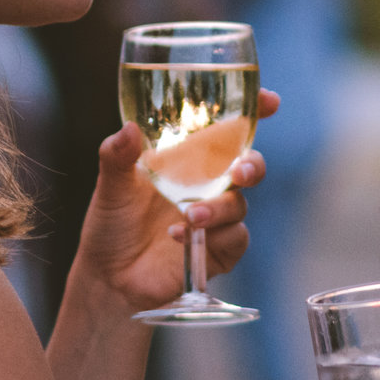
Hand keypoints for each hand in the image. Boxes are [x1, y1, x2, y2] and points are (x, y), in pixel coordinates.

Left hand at [78, 90, 278, 312]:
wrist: (109, 277)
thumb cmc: (112, 224)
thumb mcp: (111, 185)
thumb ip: (117, 156)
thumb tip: (129, 129)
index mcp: (188, 159)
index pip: (228, 130)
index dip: (254, 112)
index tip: (270, 102)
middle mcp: (207, 184)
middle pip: (248, 165)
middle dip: (253, 165)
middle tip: (241, 171)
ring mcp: (215, 218)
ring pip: (240, 205)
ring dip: (221, 208)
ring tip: (189, 216)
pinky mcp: (217, 251)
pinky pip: (235, 239)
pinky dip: (215, 236)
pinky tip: (180, 237)